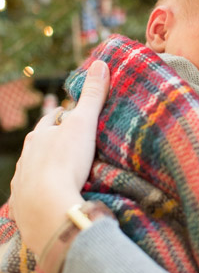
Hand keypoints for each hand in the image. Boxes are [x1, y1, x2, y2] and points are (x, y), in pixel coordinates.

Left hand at [10, 60, 109, 255]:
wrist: (47, 209)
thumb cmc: (65, 162)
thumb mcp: (84, 124)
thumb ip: (93, 96)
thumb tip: (100, 63)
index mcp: (40, 135)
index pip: (50, 119)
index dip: (60, 114)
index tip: (66, 110)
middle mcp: (26, 156)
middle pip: (39, 144)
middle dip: (50, 141)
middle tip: (67, 140)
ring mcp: (22, 182)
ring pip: (33, 169)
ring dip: (44, 167)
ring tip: (60, 170)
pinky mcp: (23, 206)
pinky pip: (31, 195)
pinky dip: (40, 192)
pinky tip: (49, 196)